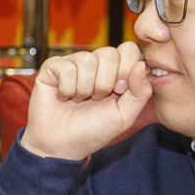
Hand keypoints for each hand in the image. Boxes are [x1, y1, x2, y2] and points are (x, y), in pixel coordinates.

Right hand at [20, 44, 149, 161]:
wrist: (63, 145)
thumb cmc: (93, 130)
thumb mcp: (125, 116)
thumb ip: (140, 92)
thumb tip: (142, 65)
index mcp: (115, 70)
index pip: (128, 49)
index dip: (126, 70)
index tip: (118, 91)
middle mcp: (95, 63)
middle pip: (109, 53)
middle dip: (104, 83)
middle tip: (96, 98)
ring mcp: (73, 63)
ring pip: (87, 60)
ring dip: (84, 89)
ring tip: (79, 100)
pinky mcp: (52, 67)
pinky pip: (66, 68)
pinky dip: (67, 89)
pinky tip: (64, 97)